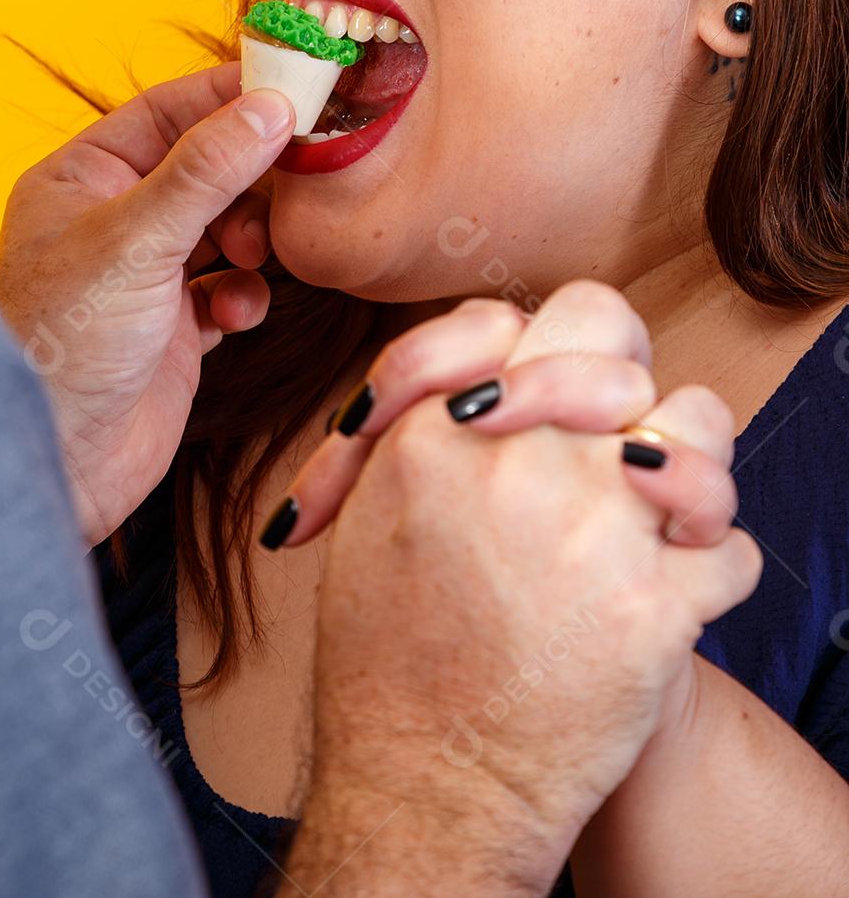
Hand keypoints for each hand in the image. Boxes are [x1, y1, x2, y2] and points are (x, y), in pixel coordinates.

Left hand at [0, 62, 293, 544]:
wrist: (57, 467)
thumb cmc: (64, 346)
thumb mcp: (136, 241)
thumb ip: (206, 171)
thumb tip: (270, 107)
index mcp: (81, 179)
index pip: (166, 111)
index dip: (229, 98)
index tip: (296, 90)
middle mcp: (111, 219)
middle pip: (205, 166)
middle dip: (251, 175)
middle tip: (300, 175)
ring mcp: (144, 274)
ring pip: (225, 226)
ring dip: (254, 235)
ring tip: (259, 254)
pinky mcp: (173, 328)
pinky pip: (231, 287)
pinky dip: (247, 293)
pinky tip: (241, 311)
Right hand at [287, 286, 760, 895]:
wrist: (424, 790)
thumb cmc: (387, 652)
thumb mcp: (369, 506)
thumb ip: (426, 414)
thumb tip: (493, 359)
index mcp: (439, 429)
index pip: (539, 313)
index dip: (554, 343)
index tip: (545, 393)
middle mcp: (521, 460)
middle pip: (620, 340)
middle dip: (620, 379)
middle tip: (602, 436)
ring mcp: (595, 530)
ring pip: (700, 424)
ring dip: (684, 464)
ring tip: (650, 509)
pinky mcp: (658, 611)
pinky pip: (733, 547)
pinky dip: (709, 570)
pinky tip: (665, 593)